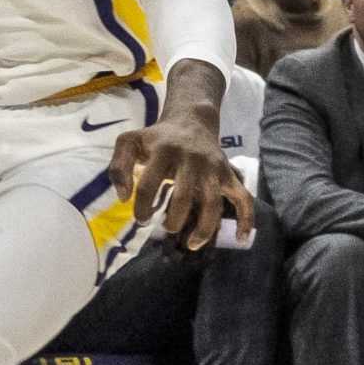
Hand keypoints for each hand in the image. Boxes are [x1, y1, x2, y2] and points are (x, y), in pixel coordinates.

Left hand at [110, 102, 249, 250]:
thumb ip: (118, 167)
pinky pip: (243, 198)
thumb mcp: (130, 142)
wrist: (192, 120)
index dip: (141, 207)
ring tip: (191, 244)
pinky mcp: (228, 174)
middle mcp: (191, 158)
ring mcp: (213, 167)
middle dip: (172, 220)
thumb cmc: (157, 138)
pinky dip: (245, 219)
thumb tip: (123, 198)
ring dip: (203, 228)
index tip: (142, 219)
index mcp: (164, 150)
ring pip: (213, 203)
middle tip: (166, 228)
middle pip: (183, 197)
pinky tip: (240, 239)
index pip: (148, 184)